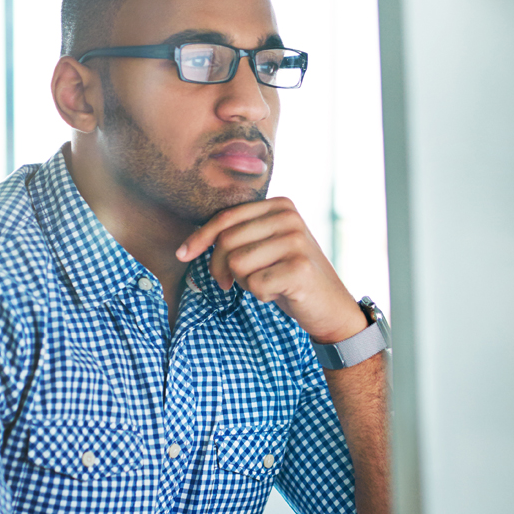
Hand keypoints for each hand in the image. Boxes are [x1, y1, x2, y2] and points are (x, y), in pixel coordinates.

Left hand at [176, 198, 366, 344]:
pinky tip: (279, 293)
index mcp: (280, 205)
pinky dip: (261, 295)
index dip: (199, 238)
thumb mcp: (265, 248)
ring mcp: (296, 241)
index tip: (182, 255)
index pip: (226, 218)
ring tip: (267, 284)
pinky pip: (254, 284)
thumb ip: (239, 235)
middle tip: (231, 284)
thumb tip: (189, 245)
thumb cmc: (289, 278)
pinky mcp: (299, 268)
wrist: (331, 308)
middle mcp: (290, 217)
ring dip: (244, 282)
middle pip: (227, 241)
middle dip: (221, 268)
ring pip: (237, 263)